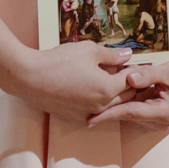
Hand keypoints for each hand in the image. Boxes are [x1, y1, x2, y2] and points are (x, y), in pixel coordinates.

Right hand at [1, 40, 133, 122]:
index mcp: (107, 88)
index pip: (132, 79)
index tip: (139, 61)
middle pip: (125, 95)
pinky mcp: (75, 116)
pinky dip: (100, 100)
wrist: (29, 78)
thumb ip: (112, 54)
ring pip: (111, 105)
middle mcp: (100, 105)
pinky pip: (96, 110)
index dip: (136, 68)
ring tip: (114, 77)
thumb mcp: (89, 51)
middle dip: (130, 83)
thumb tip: (128, 55)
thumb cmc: (59, 61)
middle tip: (129, 69)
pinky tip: (95, 88)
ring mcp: (87, 113)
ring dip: (116, 93)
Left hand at [88, 56, 168, 130]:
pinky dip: (125, 101)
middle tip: (85, 102)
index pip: (130, 113)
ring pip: (130, 112)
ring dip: (116, 104)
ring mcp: (157, 120)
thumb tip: (129, 78)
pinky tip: (113, 94)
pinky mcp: (154, 115)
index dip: (109, 115)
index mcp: (163, 112)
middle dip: (108, 108)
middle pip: (127, 114)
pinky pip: (135, 109)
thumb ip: (148, 74)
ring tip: (95, 98)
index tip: (90, 119)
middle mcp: (159, 121)